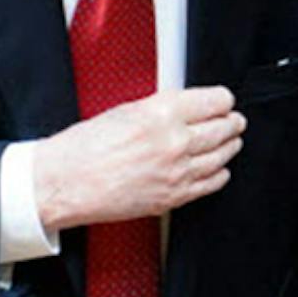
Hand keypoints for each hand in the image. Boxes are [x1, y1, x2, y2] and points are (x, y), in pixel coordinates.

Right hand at [31, 86, 244, 229]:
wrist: (64, 183)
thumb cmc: (83, 148)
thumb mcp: (123, 112)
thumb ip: (160, 109)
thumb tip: (187, 108)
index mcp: (160, 114)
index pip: (215, 101)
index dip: (223, 99)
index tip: (224, 100)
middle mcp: (174, 143)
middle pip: (225, 128)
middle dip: (231, 122)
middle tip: (232, 120)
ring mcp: (177, 173)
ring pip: (223, 156)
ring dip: (229, 145)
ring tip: (229, 141)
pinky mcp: (174, 197)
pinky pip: (213, 182)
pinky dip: (219, 173)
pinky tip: (215, 167)